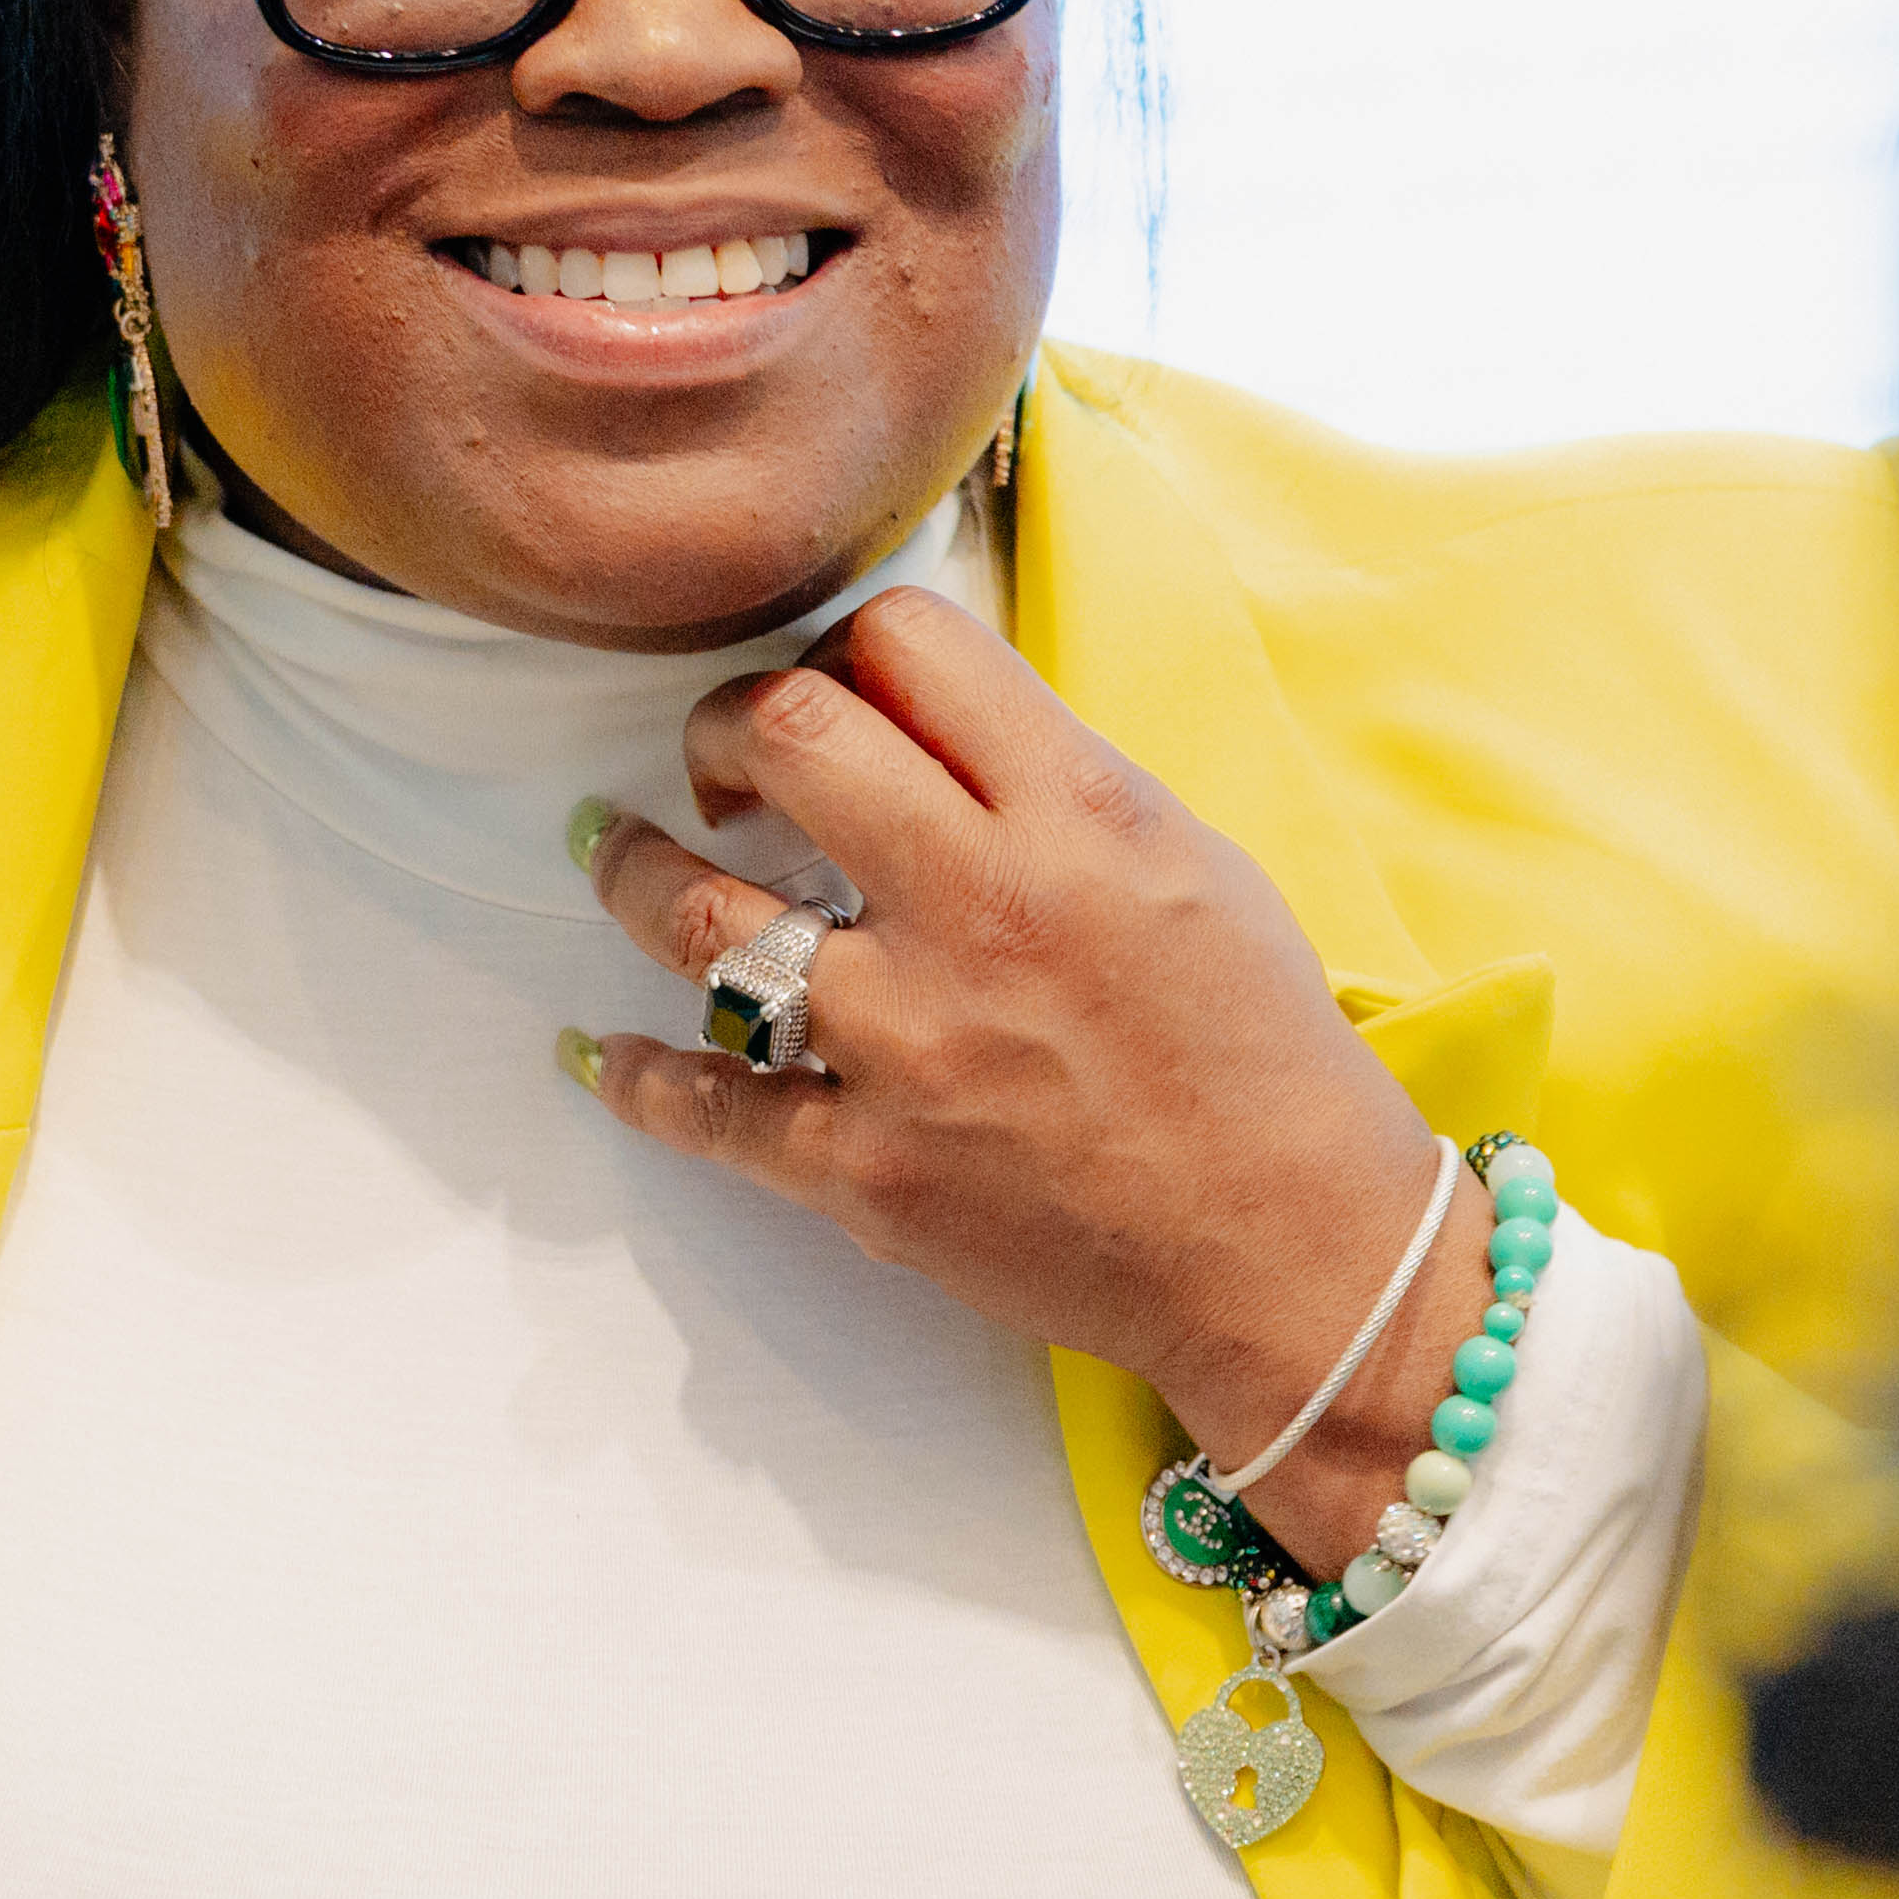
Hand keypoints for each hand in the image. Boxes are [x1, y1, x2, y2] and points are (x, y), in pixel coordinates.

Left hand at [569, 585, 1481, 1579]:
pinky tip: (609, 1051)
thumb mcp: (1193, 865)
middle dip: (724, 725)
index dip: (847, 643)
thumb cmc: (1262, 1058)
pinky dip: (638, 1074)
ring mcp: (908, 1043)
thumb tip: (925, 728)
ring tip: (623, 857)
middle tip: (721, 757)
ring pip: (697, 911)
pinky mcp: (865, 1168)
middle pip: (783, 734)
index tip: (830, 683)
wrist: (1290, 1257)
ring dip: (636, 869)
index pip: (907, 640)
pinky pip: (702, 1102)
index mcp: (1077, 815)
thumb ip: (1057, 784)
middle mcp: (980, 907)